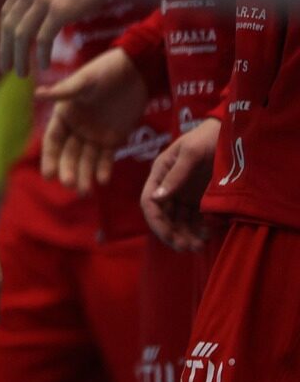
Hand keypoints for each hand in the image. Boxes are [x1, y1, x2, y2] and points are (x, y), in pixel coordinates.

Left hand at [0, 0, 107, 77]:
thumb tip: (27, 18)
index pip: (7, 12)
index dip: (3, 34)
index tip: (4, 50)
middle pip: (9, 24)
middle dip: (5, 49)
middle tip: (6, 68)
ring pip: (22, 35)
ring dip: (20, 58)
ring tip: (22, 74)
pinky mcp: (59, 9)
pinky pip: (43, 39)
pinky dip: (41, 55)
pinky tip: (44, 66)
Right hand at [38, 47, 147, 193]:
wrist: (135, 70)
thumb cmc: (105, 70)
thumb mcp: (84, 81)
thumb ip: (63, 92)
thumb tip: (36, 93)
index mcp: (65, 113)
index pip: (53, 140)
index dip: (50, 157)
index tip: (49, 175)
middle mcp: (77, 127)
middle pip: (69, 154)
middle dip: (68, 170)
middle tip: (70, 185)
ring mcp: (95, 134)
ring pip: (86, 160)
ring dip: (85, 175)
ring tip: (85, 192)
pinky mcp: (114, 138)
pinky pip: (106, 157)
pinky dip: (104, 168)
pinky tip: (103, 180)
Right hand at [142, 118, 218, 251]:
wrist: (231, 134)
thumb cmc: (208, 138)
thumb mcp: (191, 153)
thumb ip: (175, 175)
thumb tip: (157, 199)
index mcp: (160, 172)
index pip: (149, 202)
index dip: (156, 222)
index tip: (171, 238)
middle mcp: (168, 185)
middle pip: (163, 215)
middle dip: (172, 233)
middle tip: (190, 247)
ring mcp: (184, 193)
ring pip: (177, 221)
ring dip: (185, 235)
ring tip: (200, 244)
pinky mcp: (199, 199)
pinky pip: (194, 219)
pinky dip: (198, 230)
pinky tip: (208, 234)